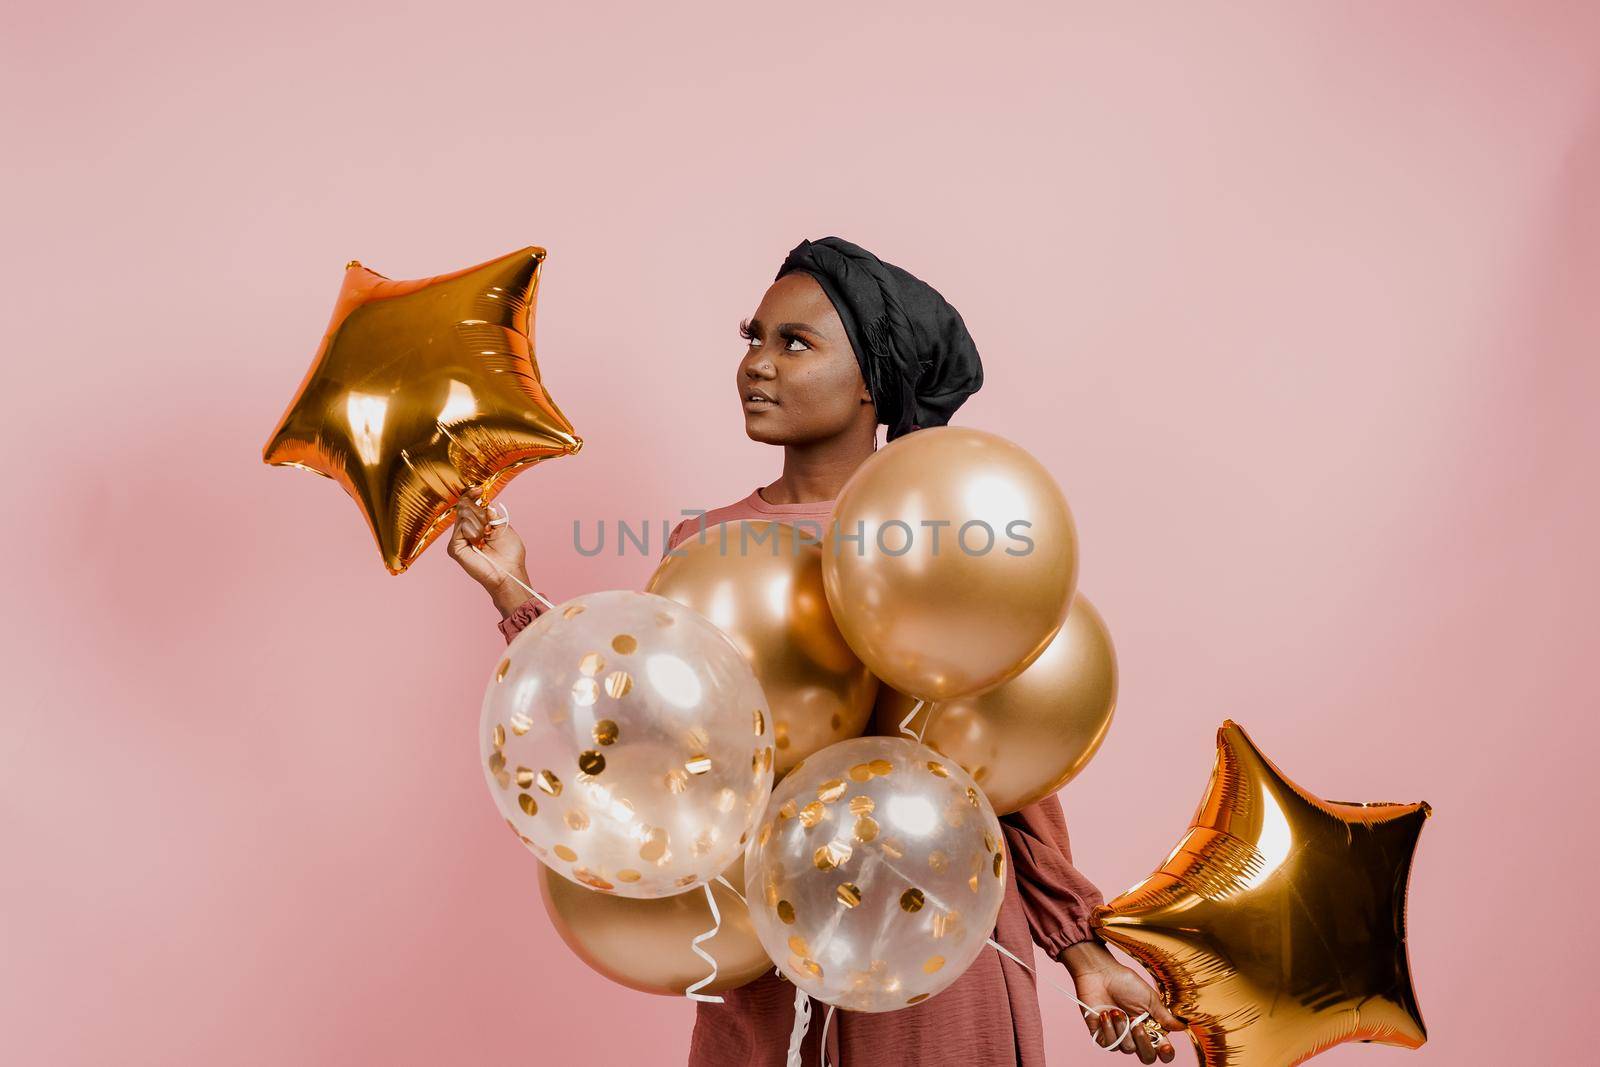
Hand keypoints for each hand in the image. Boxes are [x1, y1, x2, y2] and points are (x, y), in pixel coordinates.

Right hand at [447, 484, 533, 616]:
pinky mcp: (455, 548)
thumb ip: (492, 515)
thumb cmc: (510, 554)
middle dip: (478, 511)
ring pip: (462, 516)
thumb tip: (484, 504)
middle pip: (464, 508)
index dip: (472, 496)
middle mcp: (466, 532)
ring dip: (478, 522)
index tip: (479, 489)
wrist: (509, 573)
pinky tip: (480, 539)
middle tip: (489, 524)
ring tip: (486, 536)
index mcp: (477, 526)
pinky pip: (460, 528)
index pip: (469, 506)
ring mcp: (459, 540)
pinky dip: (472, 530)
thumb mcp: (504, 527)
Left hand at [1058, 940, 1183, 1062]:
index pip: (1161, 1049)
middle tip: (1137, 1024)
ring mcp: (1119, 1036)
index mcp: (1150, 1027)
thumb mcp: (1149, 999)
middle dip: (1144, 1043)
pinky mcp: (1102, 1035)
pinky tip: (1105, 1014)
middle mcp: (1135, 1035)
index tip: (1165, 1047)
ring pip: (1128, 1049)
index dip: (1166, 1053)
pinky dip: (1109, 1029)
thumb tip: (1183, 1028)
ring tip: (1116, 1010)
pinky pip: (1110, 1045)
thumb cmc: (1125, 983)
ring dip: (1123, 1028)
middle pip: (1147, 1057)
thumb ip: (1165, 1017)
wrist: (1100, 973)